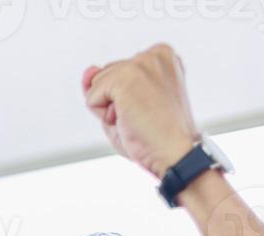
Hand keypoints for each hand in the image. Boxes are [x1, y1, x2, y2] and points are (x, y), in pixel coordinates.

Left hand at [82, 44, 202, 178]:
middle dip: (114, 102)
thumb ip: (104, 85)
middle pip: (105, 76)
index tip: (150, 111)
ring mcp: (140, 63)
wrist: (175, 154)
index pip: (117, 73)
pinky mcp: (126, 77)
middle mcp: (154, 54)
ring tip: (137, 119)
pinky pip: (91, 98)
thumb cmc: (157, 136)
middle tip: (143, 118)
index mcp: (162, 58)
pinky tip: (129, 120)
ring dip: (109, 110)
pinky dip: (103, 117)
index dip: (123, 100)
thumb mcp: (127, 105)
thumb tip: (88, 71)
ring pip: (96, 85)